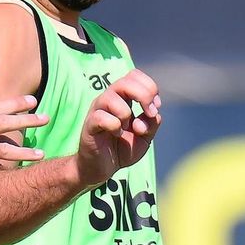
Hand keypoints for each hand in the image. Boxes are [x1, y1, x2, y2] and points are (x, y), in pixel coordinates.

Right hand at [75, 68, 161, 187]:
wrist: (102, 168)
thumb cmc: (122, 149)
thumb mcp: (145, 138)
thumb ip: (152, 124)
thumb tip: (151, 113)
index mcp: (123, 97)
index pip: (134, 75)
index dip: (150, 87)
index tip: (154, 107)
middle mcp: (109, 99)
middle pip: (125, 81)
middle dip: (143, 95)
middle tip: (148, 113)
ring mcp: (97, 110)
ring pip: (112, 98)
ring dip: (126, 114)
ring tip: (125, 128)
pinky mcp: (90, 124)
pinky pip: (102, 117)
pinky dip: (115, 127)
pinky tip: (115, 134)